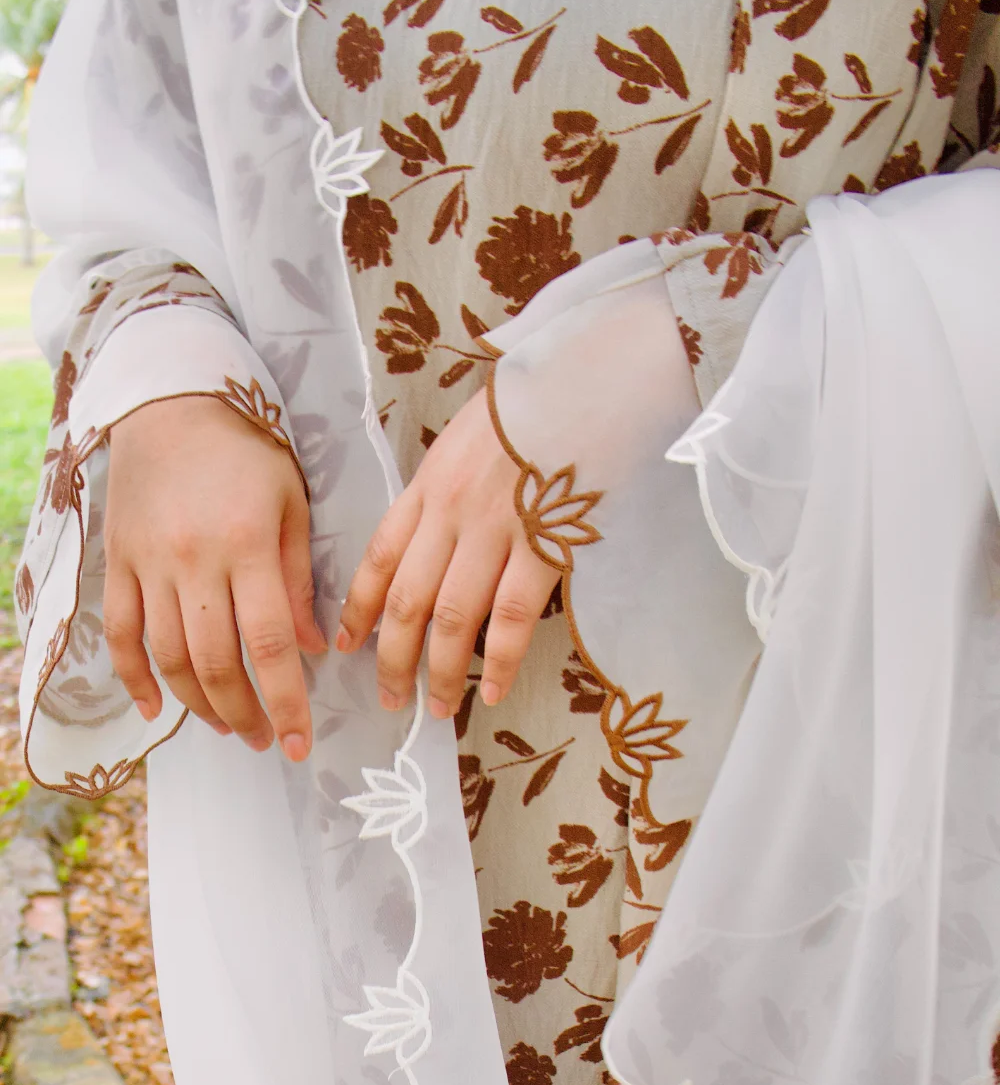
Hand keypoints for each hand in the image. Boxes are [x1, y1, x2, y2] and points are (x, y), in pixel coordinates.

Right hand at [104, 395, 326, 759]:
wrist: (173, 404)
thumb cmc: (247, 453)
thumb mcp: (292, 505)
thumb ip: (300, 580)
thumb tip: (313, 650)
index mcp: (247, 546)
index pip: (269, 644)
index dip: (285, 701)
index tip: (300, 741)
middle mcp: (194, 560)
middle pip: (215, 661)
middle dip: (244, 714)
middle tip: (268, 741)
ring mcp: (150, 564)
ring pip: (168, 656)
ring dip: (199, 704)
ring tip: (229, 726)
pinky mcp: (119, 562)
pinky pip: (121, 633)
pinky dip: (135, 679)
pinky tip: (157, 711)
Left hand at [337, 388, 558, 718]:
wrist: (592, 377)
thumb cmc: (535, 404)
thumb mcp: (468, 438)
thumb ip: (447, 489)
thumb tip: (436, 538)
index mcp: (429, 484)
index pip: (379, 557)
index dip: (358, 609)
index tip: (346, 644)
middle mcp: (452, 512)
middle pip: (407, 600)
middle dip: (392, 658)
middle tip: (391, 698)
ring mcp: (498, 530)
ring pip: (454, 618)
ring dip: (441, 671)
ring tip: (437, 707)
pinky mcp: (545, 546)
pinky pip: (513, 617)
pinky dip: (500, 661)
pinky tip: (492, 691)